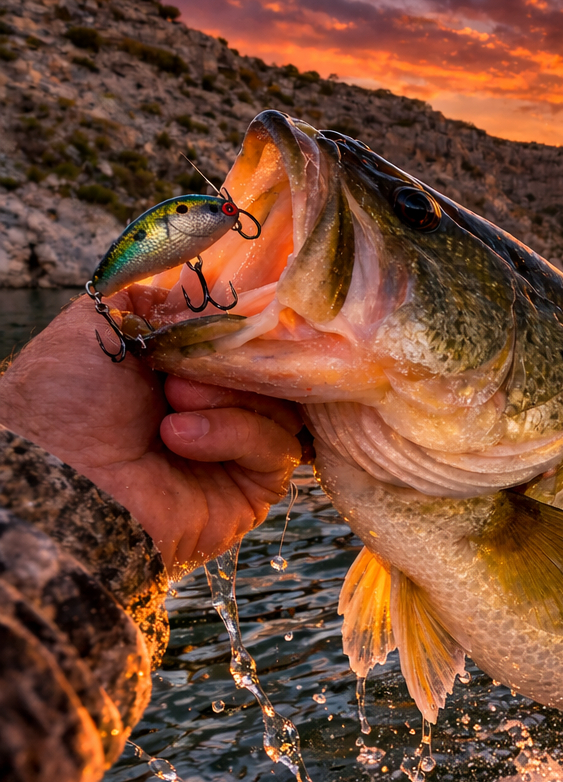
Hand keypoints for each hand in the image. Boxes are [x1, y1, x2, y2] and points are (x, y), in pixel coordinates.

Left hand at [0, 293, 302, 576]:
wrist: (62, 478)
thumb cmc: (67, 401)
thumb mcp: (104, 321)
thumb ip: (161, 300)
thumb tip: (218, 293)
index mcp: (181, 368)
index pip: (246, 338)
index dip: (250, 322)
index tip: (248, 307)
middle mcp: (214, 407)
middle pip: (272, 368)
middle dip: (235, 359)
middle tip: (187, 366)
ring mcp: (237, 451)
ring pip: (281, 405)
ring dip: (228, 397)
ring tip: (174, 405)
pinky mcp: (253, 487)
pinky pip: (279, 447)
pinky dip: (235, 433)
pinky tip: (181, 439)